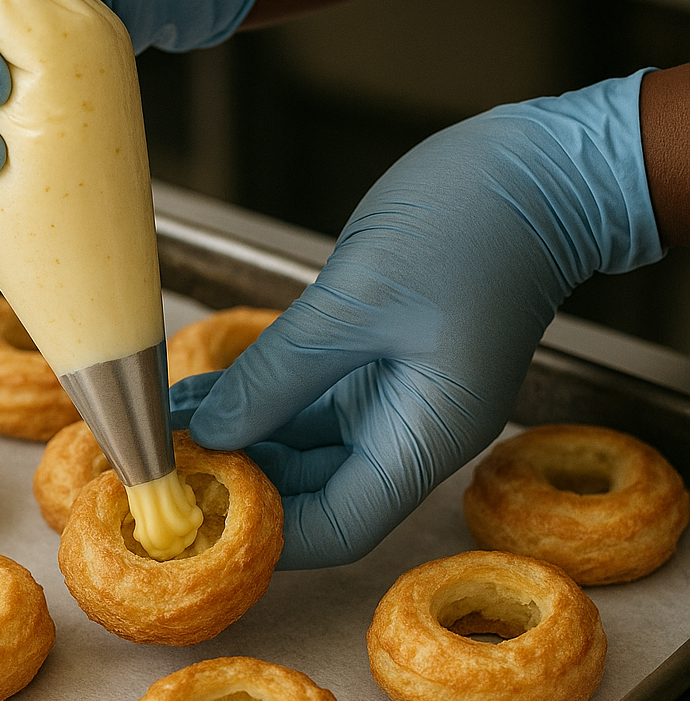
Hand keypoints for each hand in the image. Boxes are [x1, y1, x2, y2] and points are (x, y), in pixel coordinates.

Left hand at [170, 75, 662, 568]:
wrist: (540, 167)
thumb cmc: (469, 226)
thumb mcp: (357, 301)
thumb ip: (280, 376)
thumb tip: (211, 435)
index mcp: (425, 439)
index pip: (337, 528)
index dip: (264, 533)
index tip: (192, 510)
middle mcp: (411, 434)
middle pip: (313, 495)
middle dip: (238, 483)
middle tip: (159, 464)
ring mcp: (395, 400)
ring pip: (303, 450)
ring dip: (237, 440)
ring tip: (162, 426)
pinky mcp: (378, 364)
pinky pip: (307, 405)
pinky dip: (256, 404)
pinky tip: (201, 395)